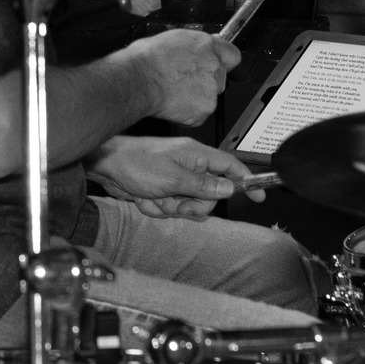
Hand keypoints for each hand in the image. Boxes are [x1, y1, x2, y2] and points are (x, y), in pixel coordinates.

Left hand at [89, 135, 251, 218]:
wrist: (106, 166)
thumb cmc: (136, 163)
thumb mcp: (173, 178)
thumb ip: (203, 186)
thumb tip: (229, 188)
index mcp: (198, 156)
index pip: (231, 167)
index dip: (246, 181)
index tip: (258, 196)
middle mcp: (189, 167)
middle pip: (209, 196)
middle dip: (193, 205)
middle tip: (178, 203)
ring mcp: (175, 179)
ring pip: (187, 205)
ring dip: (169, 207)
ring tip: (154, 196)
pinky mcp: (161, 190)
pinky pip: (168, 208)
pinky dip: (155, 207)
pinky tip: (142, 198)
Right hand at [125, 28, 238, 126]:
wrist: (138, 80)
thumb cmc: (147, 59)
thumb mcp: (172, 38)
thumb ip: (193, 44)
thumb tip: (197, 46)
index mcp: (208, 46)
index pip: (232, 55)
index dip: (222, 61)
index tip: (215, 64)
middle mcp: (214, 68)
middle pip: (220, 77)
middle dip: (205, 80)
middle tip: (184, 80)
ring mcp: (211, 91)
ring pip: (209, 96)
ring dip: (196, 96)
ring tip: (173, 92)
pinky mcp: (204, 111)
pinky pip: (199, 114)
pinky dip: (188, 112)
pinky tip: (172, 103)